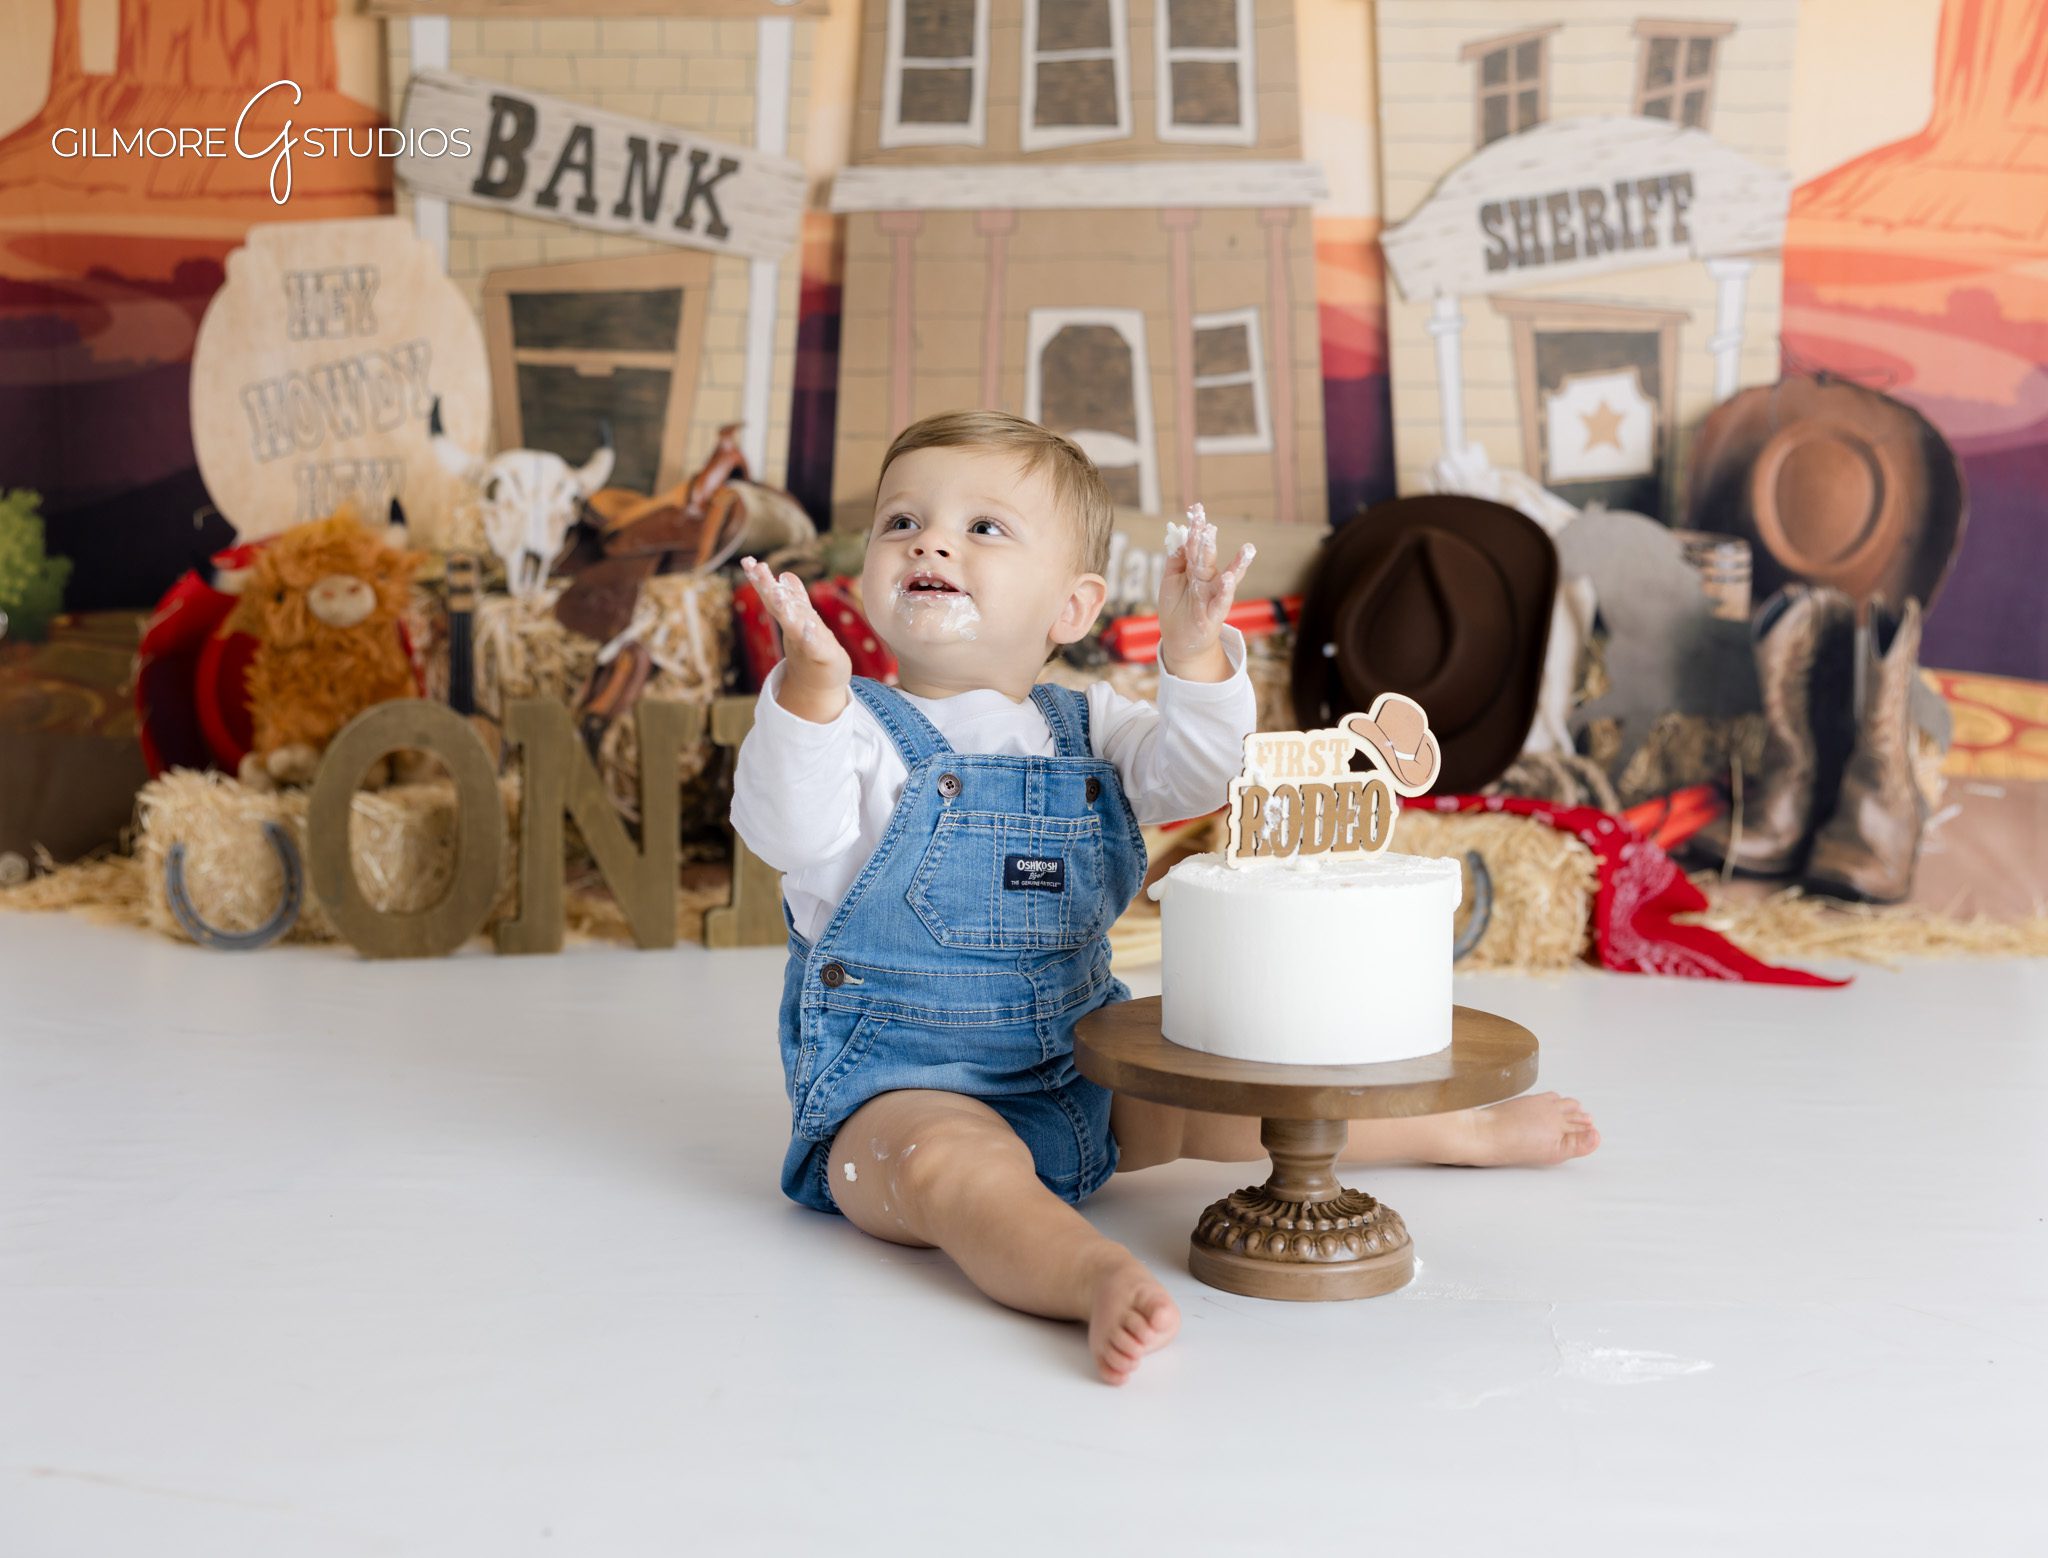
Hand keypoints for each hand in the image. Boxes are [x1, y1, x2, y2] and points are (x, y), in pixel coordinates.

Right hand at [740, 555, 849, 721]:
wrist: (821, 683)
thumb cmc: (811, 649)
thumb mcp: (804, 620)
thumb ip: (796, 597)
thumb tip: (786, 574)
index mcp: (791, 618)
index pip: (774, 596)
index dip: (762, 580)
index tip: (749, 561)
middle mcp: (795, 628)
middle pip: (779, 606)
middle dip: (768, 588)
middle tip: (756, 568)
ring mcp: (807, 643)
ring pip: (794, 624)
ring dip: (785, 611)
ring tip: (777, 594)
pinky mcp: (823, 656)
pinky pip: (816, 646)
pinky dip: (811, 637)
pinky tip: (810, 625)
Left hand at [1157, 506, 1252, 680]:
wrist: (1180, 641)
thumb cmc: (1177, 608)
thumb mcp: (1170, 580)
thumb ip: (1176, 559)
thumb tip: (1179, 536)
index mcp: (1197, 570)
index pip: (1196, 546)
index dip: (1196, 529)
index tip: (1197, 509)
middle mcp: (1208, 581)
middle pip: (1209, 558)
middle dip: (1209, 542)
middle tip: (1210, 526)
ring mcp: (1213, 598)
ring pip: (1225, 579)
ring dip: (1237, 565)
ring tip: (1248, 549)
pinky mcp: (1213, 616)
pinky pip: (1220, 602)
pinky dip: (1225, 591)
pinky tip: (1228, 579)